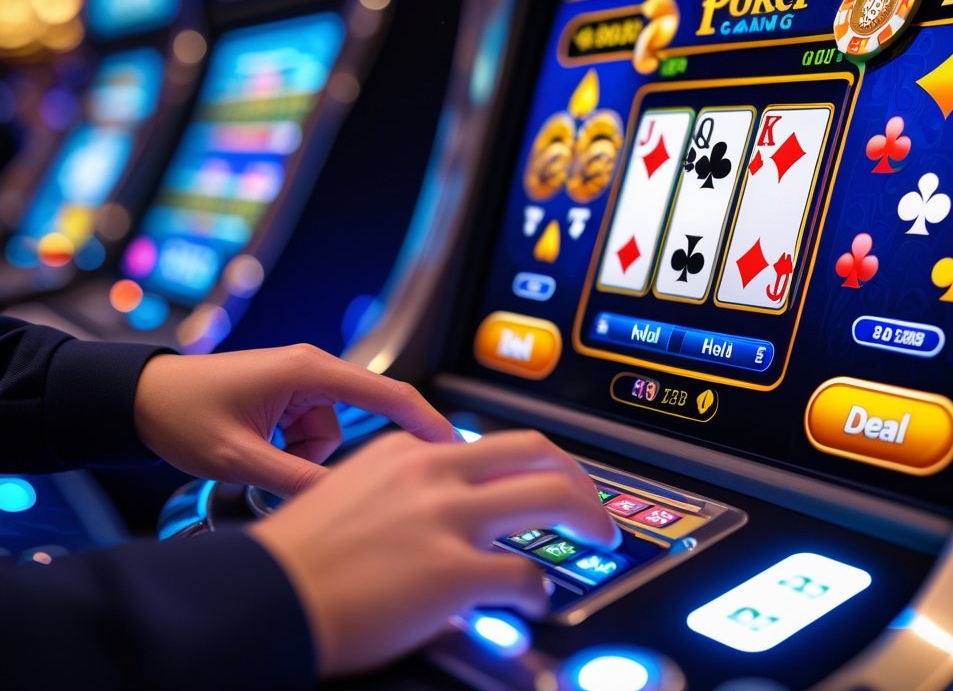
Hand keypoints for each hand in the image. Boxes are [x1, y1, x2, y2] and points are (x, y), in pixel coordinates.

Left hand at [133, 344, 456, 495]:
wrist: (138, 399)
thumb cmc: (182, 414)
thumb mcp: (239, 458)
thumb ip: (296, 481)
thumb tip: (342, 502)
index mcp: (308, 371)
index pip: (388, 393)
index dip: (426, 421)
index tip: (455, 447)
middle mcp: (312, 368)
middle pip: (358, 419)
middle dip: (330, 454)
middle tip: (298, 471)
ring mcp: (301, 380)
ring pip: (332, 433)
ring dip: (303, 455)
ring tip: (255, 457)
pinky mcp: (290, 394)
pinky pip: (312, 431)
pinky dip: (292, 449)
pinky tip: (257, 451)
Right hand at [247, 428, 619, 677]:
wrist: (260, 596)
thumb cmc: (294, 558)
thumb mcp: (350, 493)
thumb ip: (402, 491)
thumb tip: (440, 512)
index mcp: (406, 450)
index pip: (489, 444)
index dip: (526, 466)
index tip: (539, 483)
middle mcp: (433, 472)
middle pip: (535, 454)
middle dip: (577, 478)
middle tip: (592, 506)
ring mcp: (446, 519)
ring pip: (550, 498)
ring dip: (586, 519)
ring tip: (597, 539)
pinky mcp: (452, 571)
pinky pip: (525, 576)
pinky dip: (538, 592)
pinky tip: (531, 603)